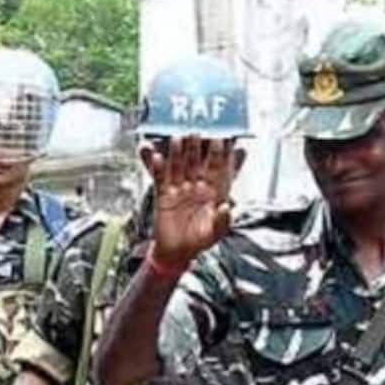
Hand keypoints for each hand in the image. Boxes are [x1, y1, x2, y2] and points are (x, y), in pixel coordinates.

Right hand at [145, 135, 237, 267]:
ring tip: (177, 138)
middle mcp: (196, 185)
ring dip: (177, 152)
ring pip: (178, 165)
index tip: (222, 140)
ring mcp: (179, 188)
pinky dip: (157, 167)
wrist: (176, 253)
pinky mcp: (163, 194)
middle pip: (196, 161)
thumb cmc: (198, 241)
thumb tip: (227, 207)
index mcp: (213, 191)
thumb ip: (222, 221)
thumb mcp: (214, 234)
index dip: (220, 154)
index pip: (218, 168)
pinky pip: (160, 178)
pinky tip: (156, 157)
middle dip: (197, 147)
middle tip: (197, 131)